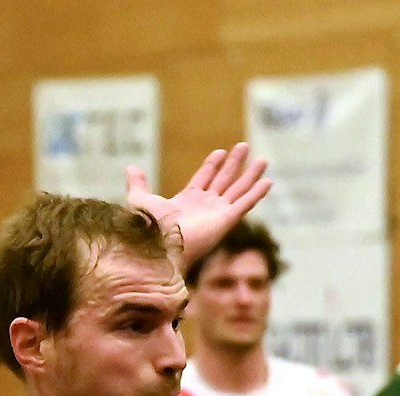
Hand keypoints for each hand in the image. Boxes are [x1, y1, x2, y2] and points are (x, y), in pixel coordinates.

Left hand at [124, 143, 271, 264]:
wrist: (158, 247)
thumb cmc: (147, 229)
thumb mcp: (140, 200)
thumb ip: (138, 184)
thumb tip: (131, 167)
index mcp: (186, 202)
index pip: (203, 179)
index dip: (212, 165)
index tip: (220, 152)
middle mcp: (204, 207)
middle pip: (224, 180)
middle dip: (234, 163)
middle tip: (244, 146)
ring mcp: (216, 213)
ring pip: (238, 189)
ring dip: (251, 174)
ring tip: (263, 159)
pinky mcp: (225, 220)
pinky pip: (245, 204)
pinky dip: (256, 193)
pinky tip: (268, 182)